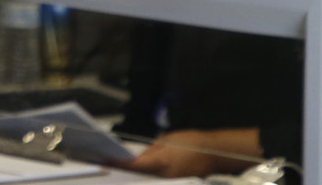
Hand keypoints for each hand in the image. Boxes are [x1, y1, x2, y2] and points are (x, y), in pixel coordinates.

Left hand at [120, 128, 258, 176]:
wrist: (214, 153)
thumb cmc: (191, 142)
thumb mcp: (168, 140)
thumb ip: (151, 150)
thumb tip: (138, 158)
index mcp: (162, 162)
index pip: (135, 165)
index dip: (119, 164)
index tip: (107, 161)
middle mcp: (165, 175)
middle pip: (140, 175)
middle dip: (126, 170)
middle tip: (110, 164)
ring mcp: (171, 181)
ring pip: (148, 178)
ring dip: (138, 173)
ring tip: (123, 166)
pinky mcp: (176, 182)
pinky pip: (158, 178)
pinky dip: (149, 175)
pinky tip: (142, 169)